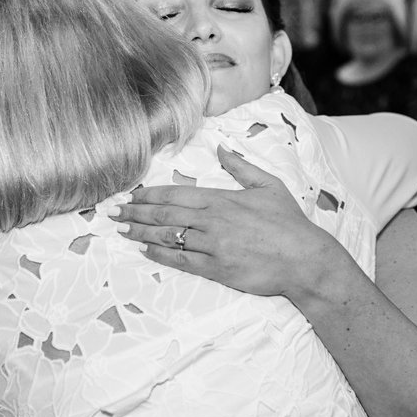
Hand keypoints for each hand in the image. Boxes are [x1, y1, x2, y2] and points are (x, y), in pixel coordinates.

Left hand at [110, 146, 350, 298]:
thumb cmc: (289, 223)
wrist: (305, 259)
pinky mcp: (216, 268)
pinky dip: (160, 255)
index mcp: (221, 199)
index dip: (148, 196)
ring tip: (121, 230)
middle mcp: (212, 221)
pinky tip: (145, 251)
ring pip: (168, 237)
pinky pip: (181, 261)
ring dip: (141, 233)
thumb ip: (241, 167)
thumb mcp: (268, 186)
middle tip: (112, 212)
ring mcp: (212, 246)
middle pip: (164, 215)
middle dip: (135, 213)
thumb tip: (222, 148)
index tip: (129, 195)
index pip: (175, 195)